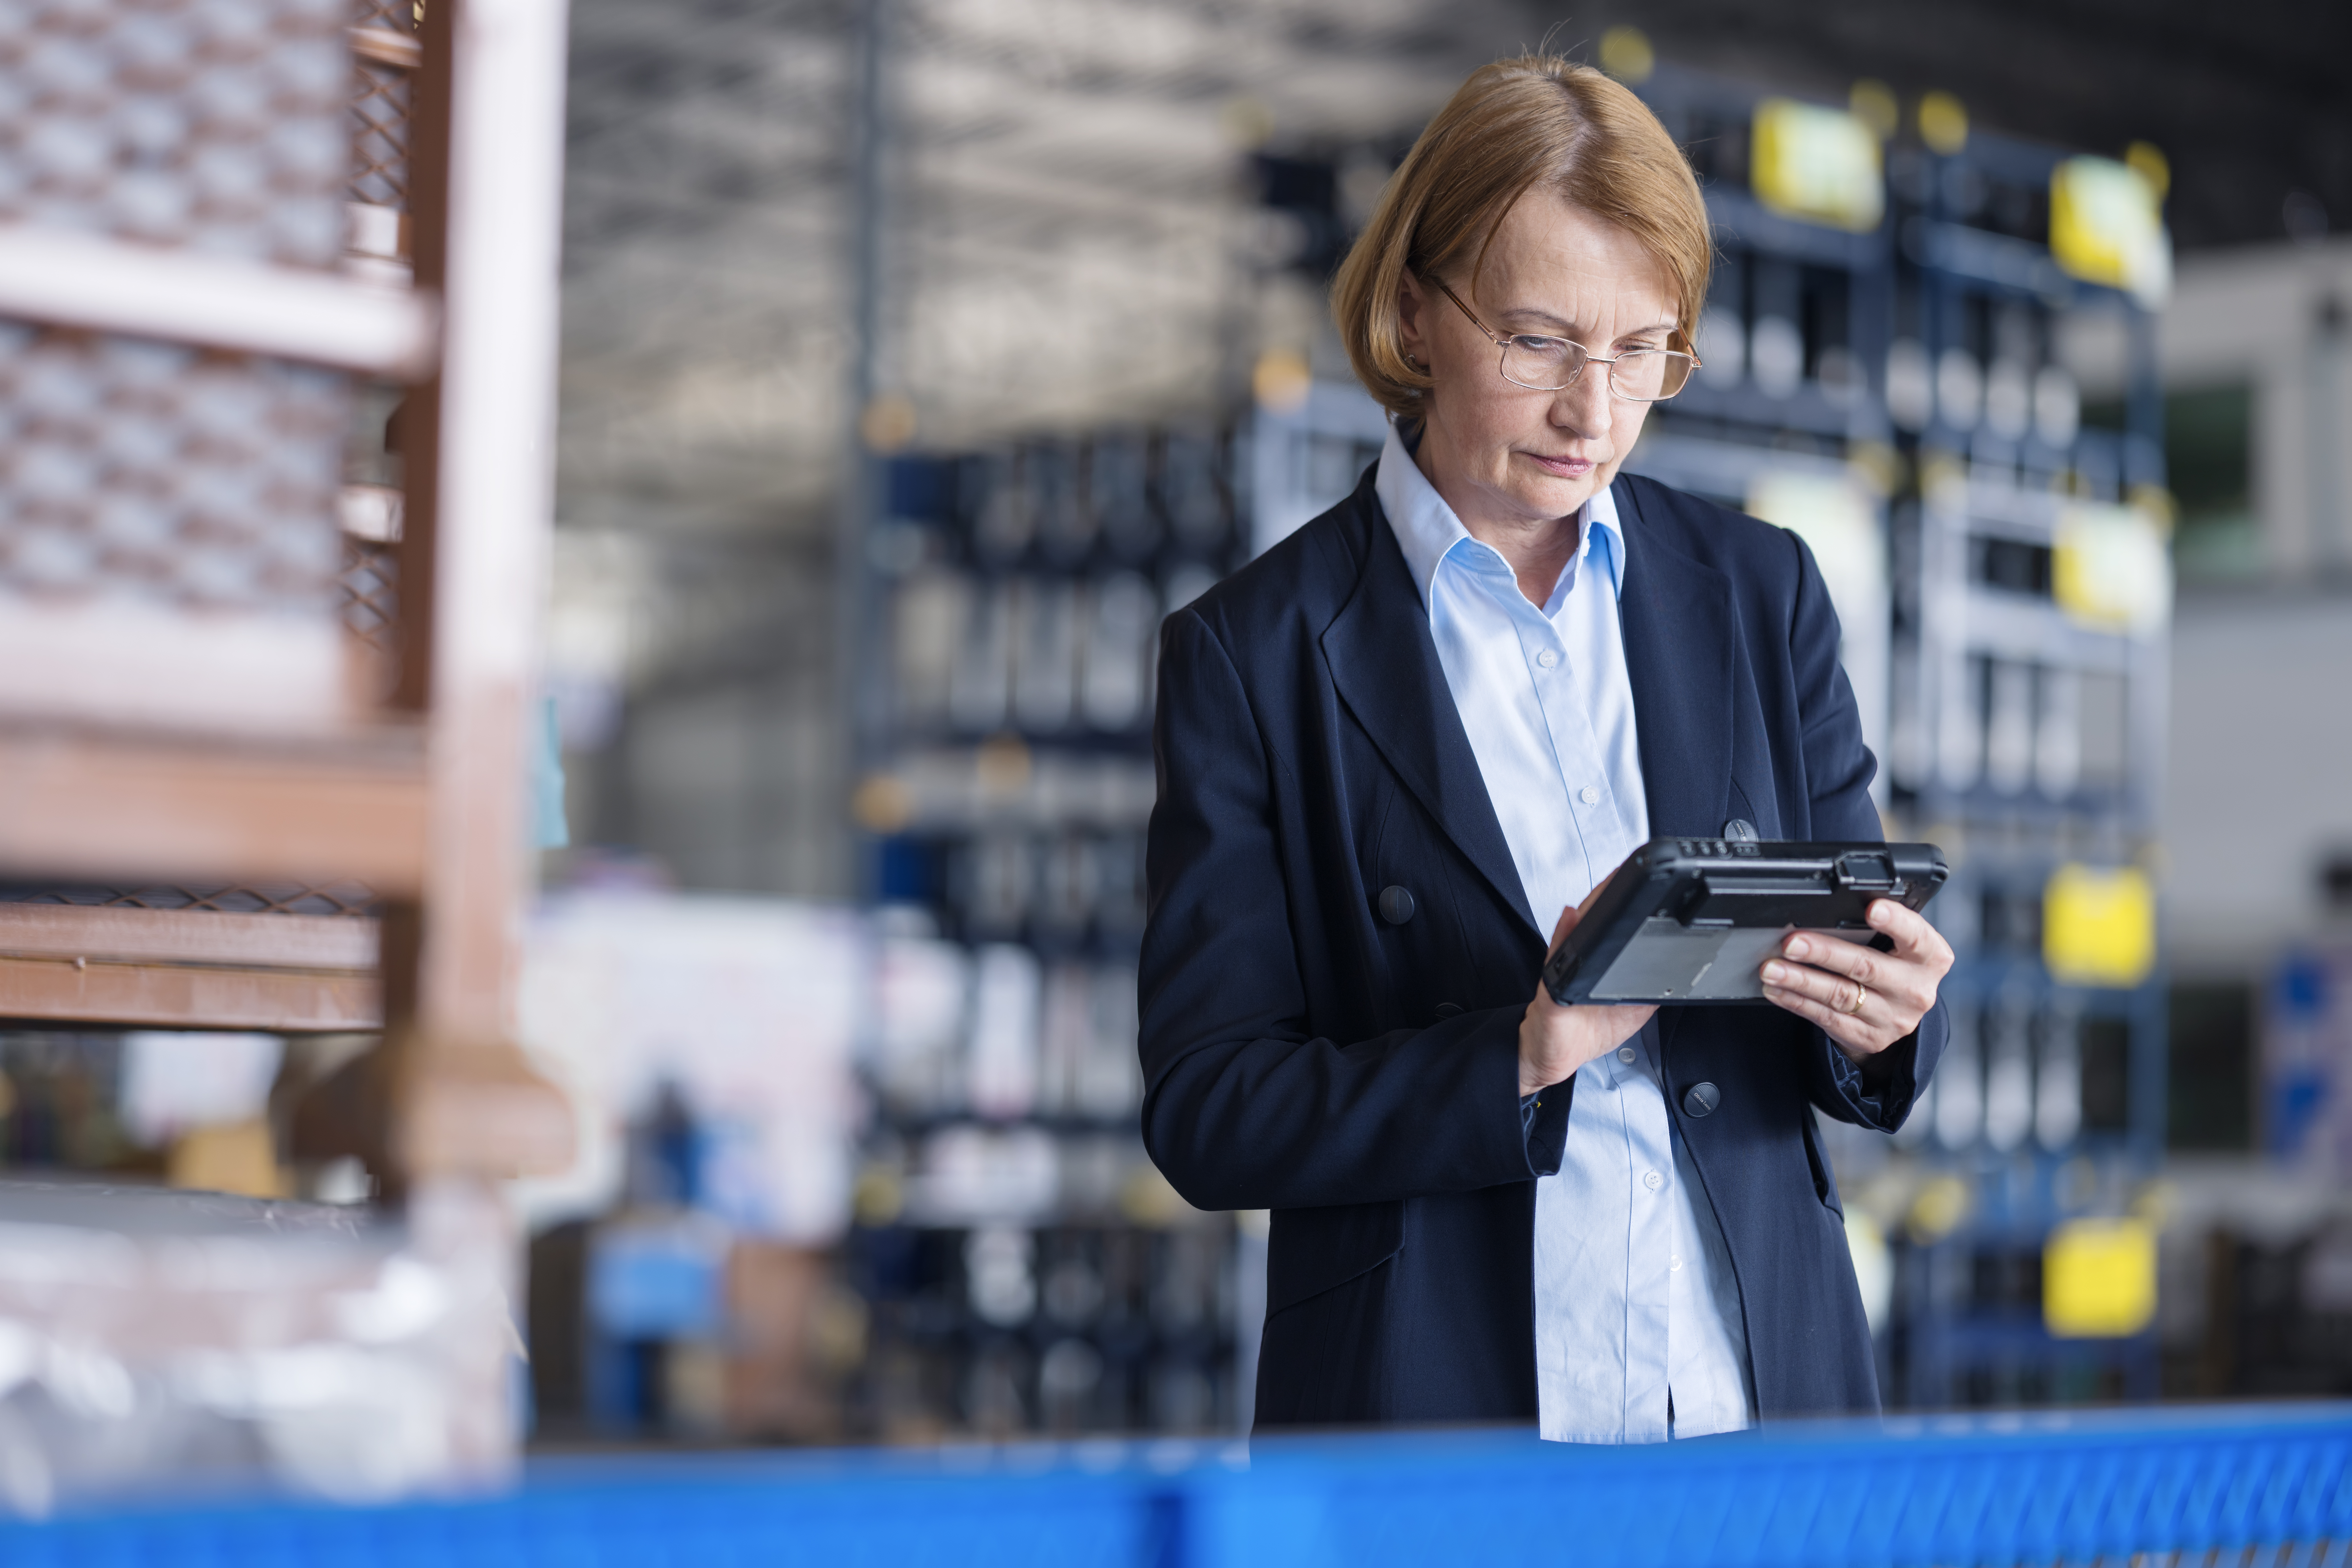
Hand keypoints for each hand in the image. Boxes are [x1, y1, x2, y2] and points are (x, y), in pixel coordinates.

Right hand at [1519, 881, 1655, 1096]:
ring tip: (1606, 887)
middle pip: (1594, 920)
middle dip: (1610, 895)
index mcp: (1601, 963)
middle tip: (1628, 871)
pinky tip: (1572, 917)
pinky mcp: (1552, 988)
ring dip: (1590, 907)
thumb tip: (1680, 965)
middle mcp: (1580, 959)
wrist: (1555, 1056)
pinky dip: (1563, 937)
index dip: (1627, 902)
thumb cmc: (1591, 1030)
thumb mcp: (1635, 1008)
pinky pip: (1557, 961)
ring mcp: (1564, 970)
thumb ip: (1653, 985)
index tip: (1644, 880)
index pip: (1615, 926)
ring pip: (1577, 931)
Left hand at [1760, 898, 1953, 1062]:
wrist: (1898, 1014)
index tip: (1871, 908)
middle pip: (1866, 966)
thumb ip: (1876, 929)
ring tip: (1771, 968)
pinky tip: (1777, 990)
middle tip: (1791, 943)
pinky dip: (1797, 1001)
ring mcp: (1893, 1018)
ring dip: (1800, 980)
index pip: (1916, 936)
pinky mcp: (1869, 1037)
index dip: (1895, 922)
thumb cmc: (1892, 964)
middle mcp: (1915, 989)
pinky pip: (1826, 1017)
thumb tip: (1825, 911)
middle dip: (1824, 953)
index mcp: (1930, 957)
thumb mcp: (1899, 945)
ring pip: (1840, 995)